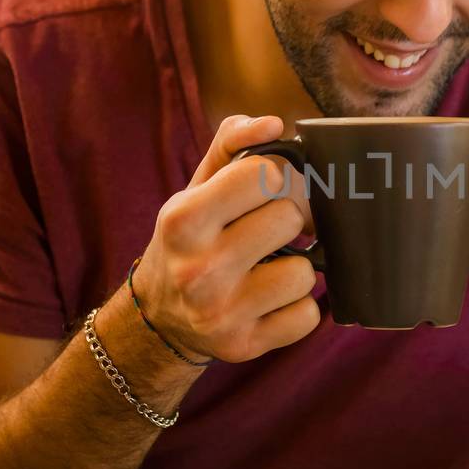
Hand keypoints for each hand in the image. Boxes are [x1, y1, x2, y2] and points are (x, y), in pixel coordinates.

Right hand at [134, 114, 319, 363]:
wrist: (159, 317)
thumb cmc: (191, 239)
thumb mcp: (196, 188)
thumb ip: (231, 144)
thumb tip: (272, 122)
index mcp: (184, 219)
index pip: (264, 173)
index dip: (276, 176)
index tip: (267, 189)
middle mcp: (198, 269)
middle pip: (291, 218)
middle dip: (287, 221)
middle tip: (267, 231)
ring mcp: (221, 313)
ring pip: (306, 272)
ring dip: (295, 267)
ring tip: (267, 268)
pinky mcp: (244, 346)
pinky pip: (309, 316)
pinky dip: (297, 308)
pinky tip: (270, 301)